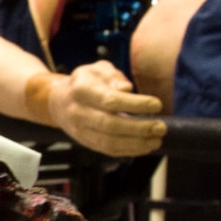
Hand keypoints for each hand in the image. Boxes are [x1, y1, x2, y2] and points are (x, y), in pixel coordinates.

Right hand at [44, 62, 164, 155]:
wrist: (59, 102)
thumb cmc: (86, 83)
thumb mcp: (97, 70)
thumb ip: (113, 76)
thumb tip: (127, 88)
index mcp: (81, 90)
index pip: (110, 100)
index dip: (135, 104)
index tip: (156, 105)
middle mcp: (78, 112)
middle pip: (110, 125)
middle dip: (139, 128)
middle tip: (161, 127)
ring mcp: (80, 130)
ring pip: (109, 142)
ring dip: (136, 143)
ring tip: (156, 140)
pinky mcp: (86, 142)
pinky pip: (108, 150)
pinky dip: (129, 150)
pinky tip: (145, 146)